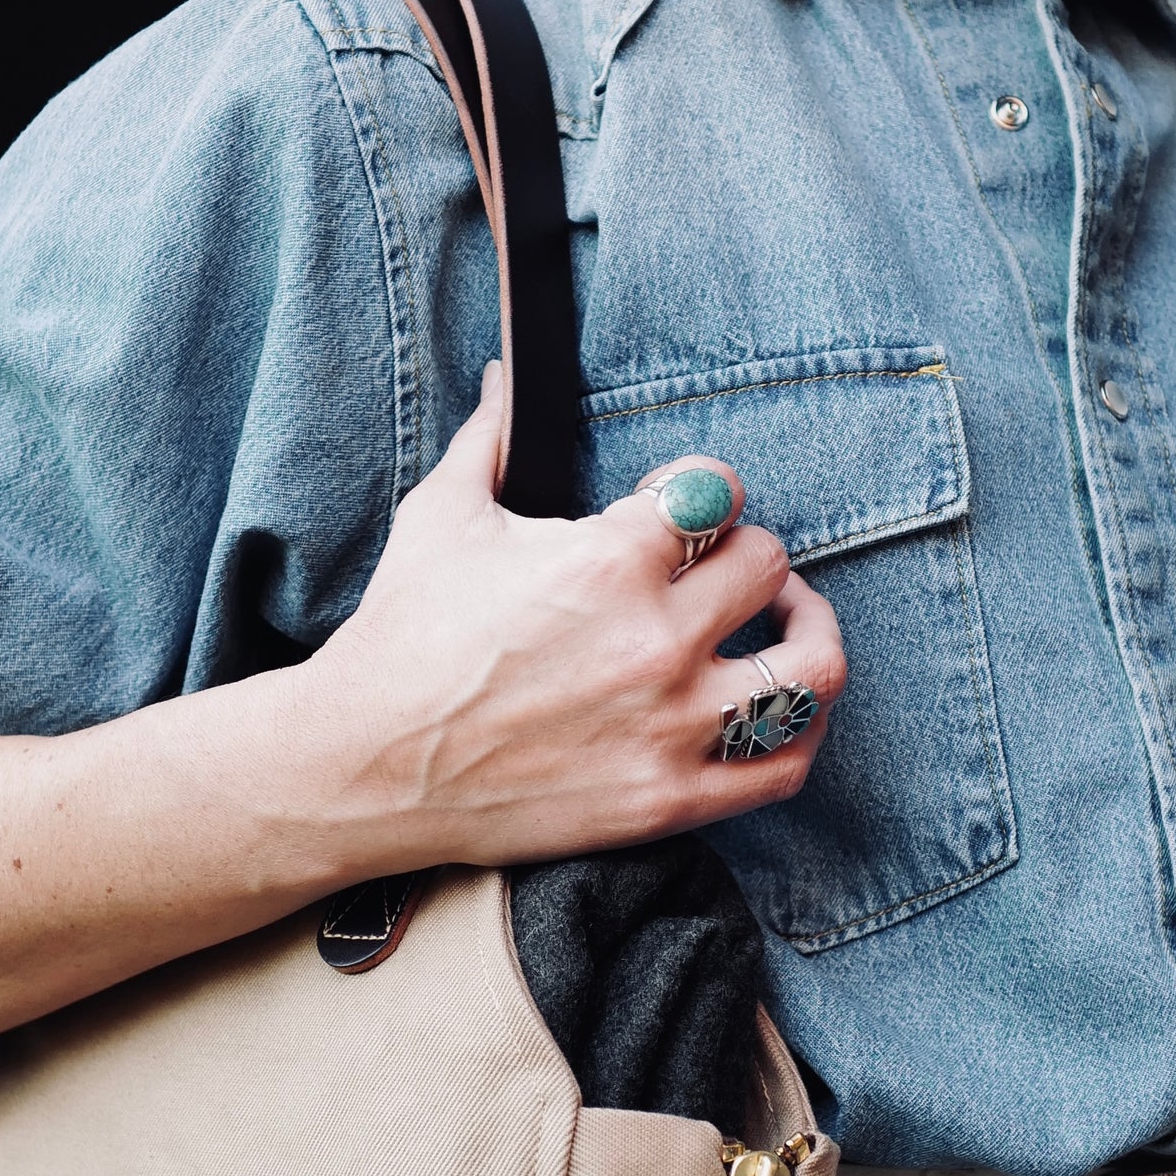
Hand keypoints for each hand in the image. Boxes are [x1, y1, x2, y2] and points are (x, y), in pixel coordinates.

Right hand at [283, 363, 846, 869]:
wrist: (364, 767)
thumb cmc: (399, 638)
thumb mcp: (440, 519)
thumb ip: (490, 440)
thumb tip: (502, 376)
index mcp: (610, 559)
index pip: (718, 492)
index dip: (701, 492)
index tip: (676, 513)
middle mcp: (658, 641)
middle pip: (770, 565)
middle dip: (745, 556)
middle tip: (718, 570)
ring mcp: (671, 726)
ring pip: (811, 671)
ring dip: (810, 636)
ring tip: (787, 627)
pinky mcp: (667, 799)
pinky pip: (782, 769)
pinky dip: (800, 737)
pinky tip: (779, 712)